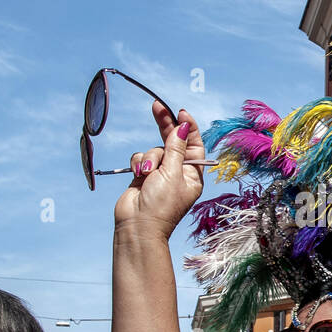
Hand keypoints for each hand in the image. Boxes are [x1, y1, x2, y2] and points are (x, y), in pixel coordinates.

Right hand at [113, 102, 204, 240]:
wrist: (137, 225)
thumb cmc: (161, 205)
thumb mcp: (172, 173)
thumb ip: (176, 148)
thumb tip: (182, 127)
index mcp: (193, 174)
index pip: (194, 144)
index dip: (187, 127)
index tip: (180, 112)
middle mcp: (178, 172)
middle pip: (173, 141)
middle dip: (165, 125)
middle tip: (158, 106)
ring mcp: (160, 173)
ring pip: (154, 149)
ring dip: (150, 157)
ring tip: (147, 173)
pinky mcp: (143, 175)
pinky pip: (141, 157)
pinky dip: (138, 162)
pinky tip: (138, 174)